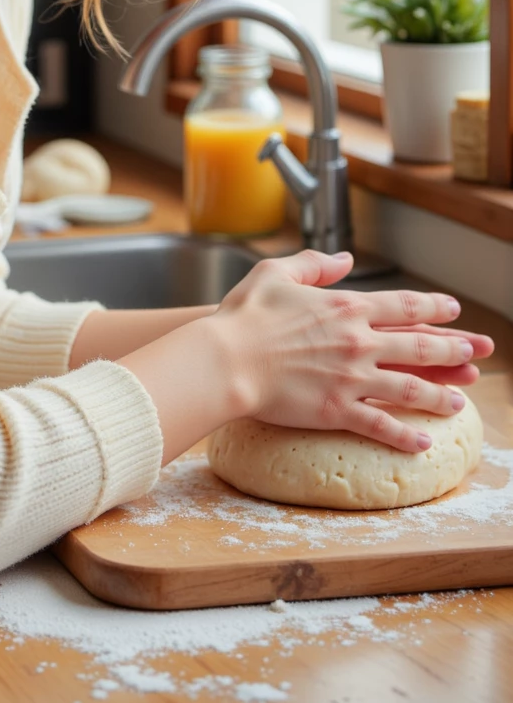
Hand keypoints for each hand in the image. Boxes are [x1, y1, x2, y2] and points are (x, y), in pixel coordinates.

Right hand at [211, 248, 492, 452]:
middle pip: (418, 346)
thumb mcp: (276, 272)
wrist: (225, 360)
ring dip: (439, 395)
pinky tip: (424, 443)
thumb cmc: (244, 316)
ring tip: (460, 402)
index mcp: (345, 308)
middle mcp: (357, 342)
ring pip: (409, 388)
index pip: (402, 306)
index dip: (432, 308)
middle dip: (452, 350)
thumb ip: (314, 264)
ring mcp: (351, 379)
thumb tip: (344, 259)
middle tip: (477, 354)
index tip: (453, 310)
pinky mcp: (338, 411)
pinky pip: (381, 426)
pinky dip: (405, 435)